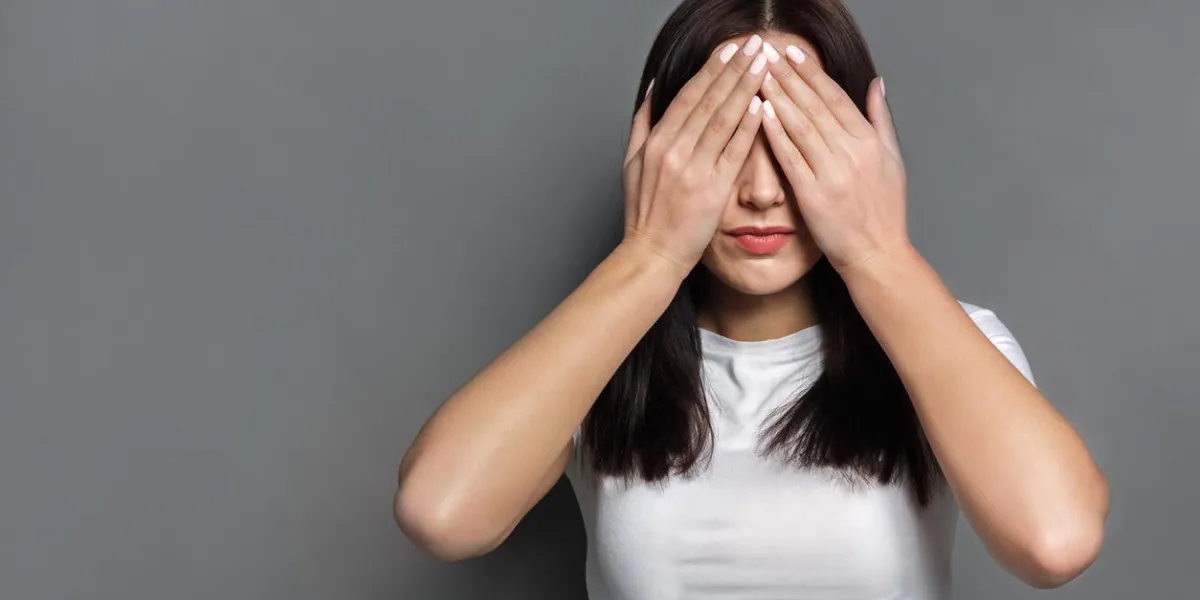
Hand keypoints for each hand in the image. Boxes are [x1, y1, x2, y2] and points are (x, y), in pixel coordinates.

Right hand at [621, 35, 769, 274]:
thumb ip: (642, 123)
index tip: (730, 50)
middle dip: (735, 69)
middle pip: (709, 100)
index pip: (689, 96)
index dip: (712, 70)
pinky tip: (762, 105)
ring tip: (765, 64)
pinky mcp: (712, 190)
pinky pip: (733, 152)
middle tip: (755, 45)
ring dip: (746, 88)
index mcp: (656, 142)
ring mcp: (693, 169)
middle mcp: (673, 151)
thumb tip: (653, 88)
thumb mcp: (631, 164)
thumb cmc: (645, 214)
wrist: (652, 255)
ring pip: (723, 119)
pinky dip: (748, 126)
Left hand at [757, 43, 911, 275]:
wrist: (876, 253)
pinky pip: (790, 157)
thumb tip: (876, 83)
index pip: (836, 98)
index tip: (794, 55)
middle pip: (815, 106)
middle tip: (768, 55)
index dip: (813, 74)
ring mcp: (832, 174)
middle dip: (789, 77)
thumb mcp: (893, 159)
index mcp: (870, 142)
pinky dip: (775, 133)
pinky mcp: (813, 195)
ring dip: (778, 97)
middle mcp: (852, 153)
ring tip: (759, 76)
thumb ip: (881, 118)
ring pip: (800, 126)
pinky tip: (761, 112)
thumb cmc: (884, 210)